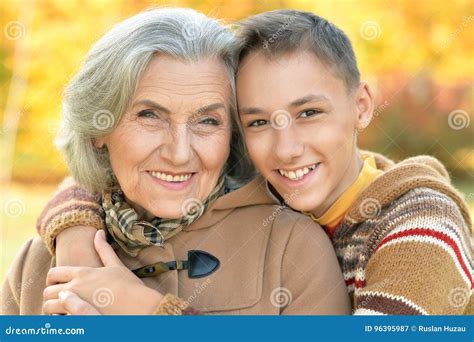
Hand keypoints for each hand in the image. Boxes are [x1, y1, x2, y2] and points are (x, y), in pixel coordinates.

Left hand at [43, 230, 162, 314]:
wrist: (138, 305)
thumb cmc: (129, 285)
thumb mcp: (116, 265)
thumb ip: (104, 249)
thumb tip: (99, 232)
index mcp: (82, 273)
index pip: (53, 273)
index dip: (51, 280)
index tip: (57, 286)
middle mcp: (75, 287)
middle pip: (48, 291)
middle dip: (50, 296)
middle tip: (60, 301)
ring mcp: (75, 304)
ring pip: (48, 307)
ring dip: (52, 310)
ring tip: (62, 312)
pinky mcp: (78, 318)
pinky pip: (57, 321)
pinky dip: (59, 321)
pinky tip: (69, 320)